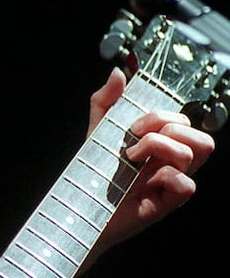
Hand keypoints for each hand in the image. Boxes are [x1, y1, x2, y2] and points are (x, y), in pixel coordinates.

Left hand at [88, 67, 214, 253]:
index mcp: (161, 144)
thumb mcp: (96, 130)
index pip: (184, 120)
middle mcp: (171, 162)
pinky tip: (144, 181)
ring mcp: (172, 181)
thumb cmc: (92, 172)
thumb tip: (119, 74)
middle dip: (164, 125)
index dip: (162, 114)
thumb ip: (106, 100)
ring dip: (161, 146)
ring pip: (197, 151)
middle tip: (134, 139)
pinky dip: (168, 176)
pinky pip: (187, 184)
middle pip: (198, 134)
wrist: (79, 204)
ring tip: (132, 157)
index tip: (133, 124)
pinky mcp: (167, 202)